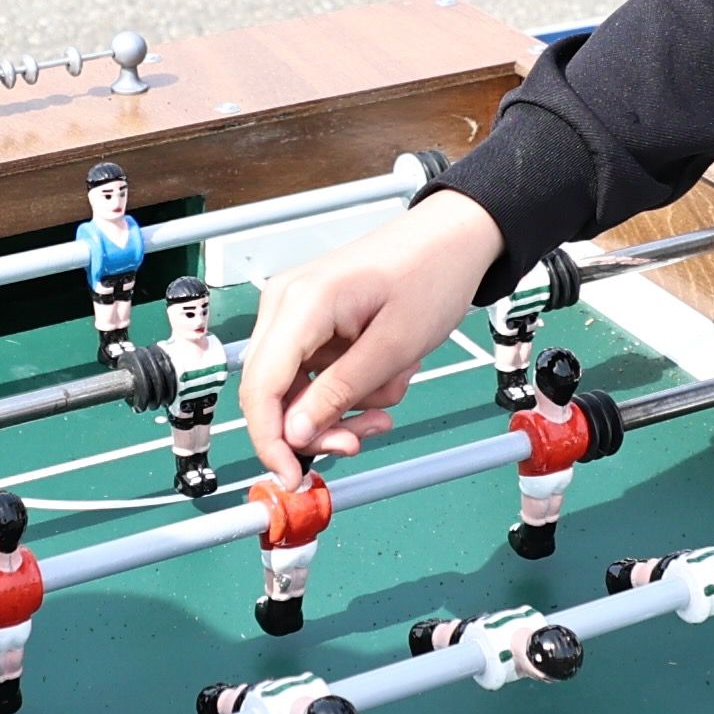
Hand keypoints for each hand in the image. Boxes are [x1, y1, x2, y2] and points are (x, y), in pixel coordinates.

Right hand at [240, 194, 505, 481]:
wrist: (453, 237)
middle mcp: (285, 305)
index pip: (261, 386)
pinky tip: (384, 380)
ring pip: (297, 389)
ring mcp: (295, 312)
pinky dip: (347, 389)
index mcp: (302, 303)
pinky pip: (315, 373)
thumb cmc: (432, 273)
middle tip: (358, 441)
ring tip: (388, 399)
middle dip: (315, 426)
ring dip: (341, 407)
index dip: (270, 440)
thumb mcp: (394, 346)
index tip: (292, 476)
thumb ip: (340, 392)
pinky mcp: (310, 321)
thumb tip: (294, 434)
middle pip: (273, 392)